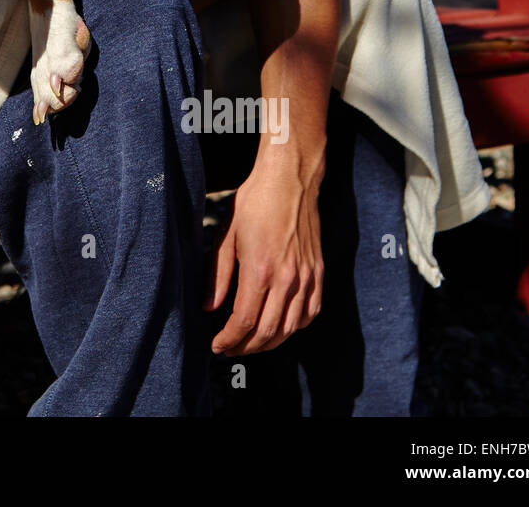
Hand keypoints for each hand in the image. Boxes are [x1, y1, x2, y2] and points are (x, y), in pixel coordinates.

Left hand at [204, 153, 324, 355]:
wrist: (289, 179)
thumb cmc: (253, 202)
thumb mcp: (225, 235)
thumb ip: (217, 276)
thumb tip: (210, 308)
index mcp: (260, 269)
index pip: (245, 321)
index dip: (230, 339)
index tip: (217, 346)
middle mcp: (287, 278)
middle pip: (269, 331)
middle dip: (247, 347)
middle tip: (231, 350)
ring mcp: (307, 277)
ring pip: (291, 328)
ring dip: (270, 343)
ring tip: (251, 343)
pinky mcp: (318, 272)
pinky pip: (310, 313)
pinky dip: (294, 328)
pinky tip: (280, 328)